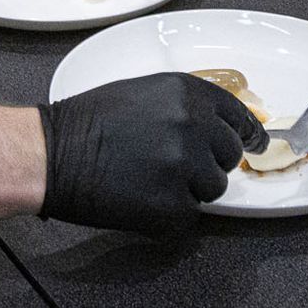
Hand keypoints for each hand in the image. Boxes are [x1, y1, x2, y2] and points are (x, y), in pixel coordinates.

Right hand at [38, 72, 264, 232]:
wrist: (52, 152)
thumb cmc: (87, 122)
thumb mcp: (144, 92)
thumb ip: (184, 107)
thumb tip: (217, 128)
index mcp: (186, 92)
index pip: (237, 115)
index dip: (246, 133)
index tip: (254, 143)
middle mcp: (192, 125)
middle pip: (228, 155)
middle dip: (208, 162)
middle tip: (173, 164)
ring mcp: (185, 166)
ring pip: (213, 188)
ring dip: (189, 188)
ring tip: (149, 178)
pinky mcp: (173, 204)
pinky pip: (188, 214)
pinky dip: (168, 212)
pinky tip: (140, 196)